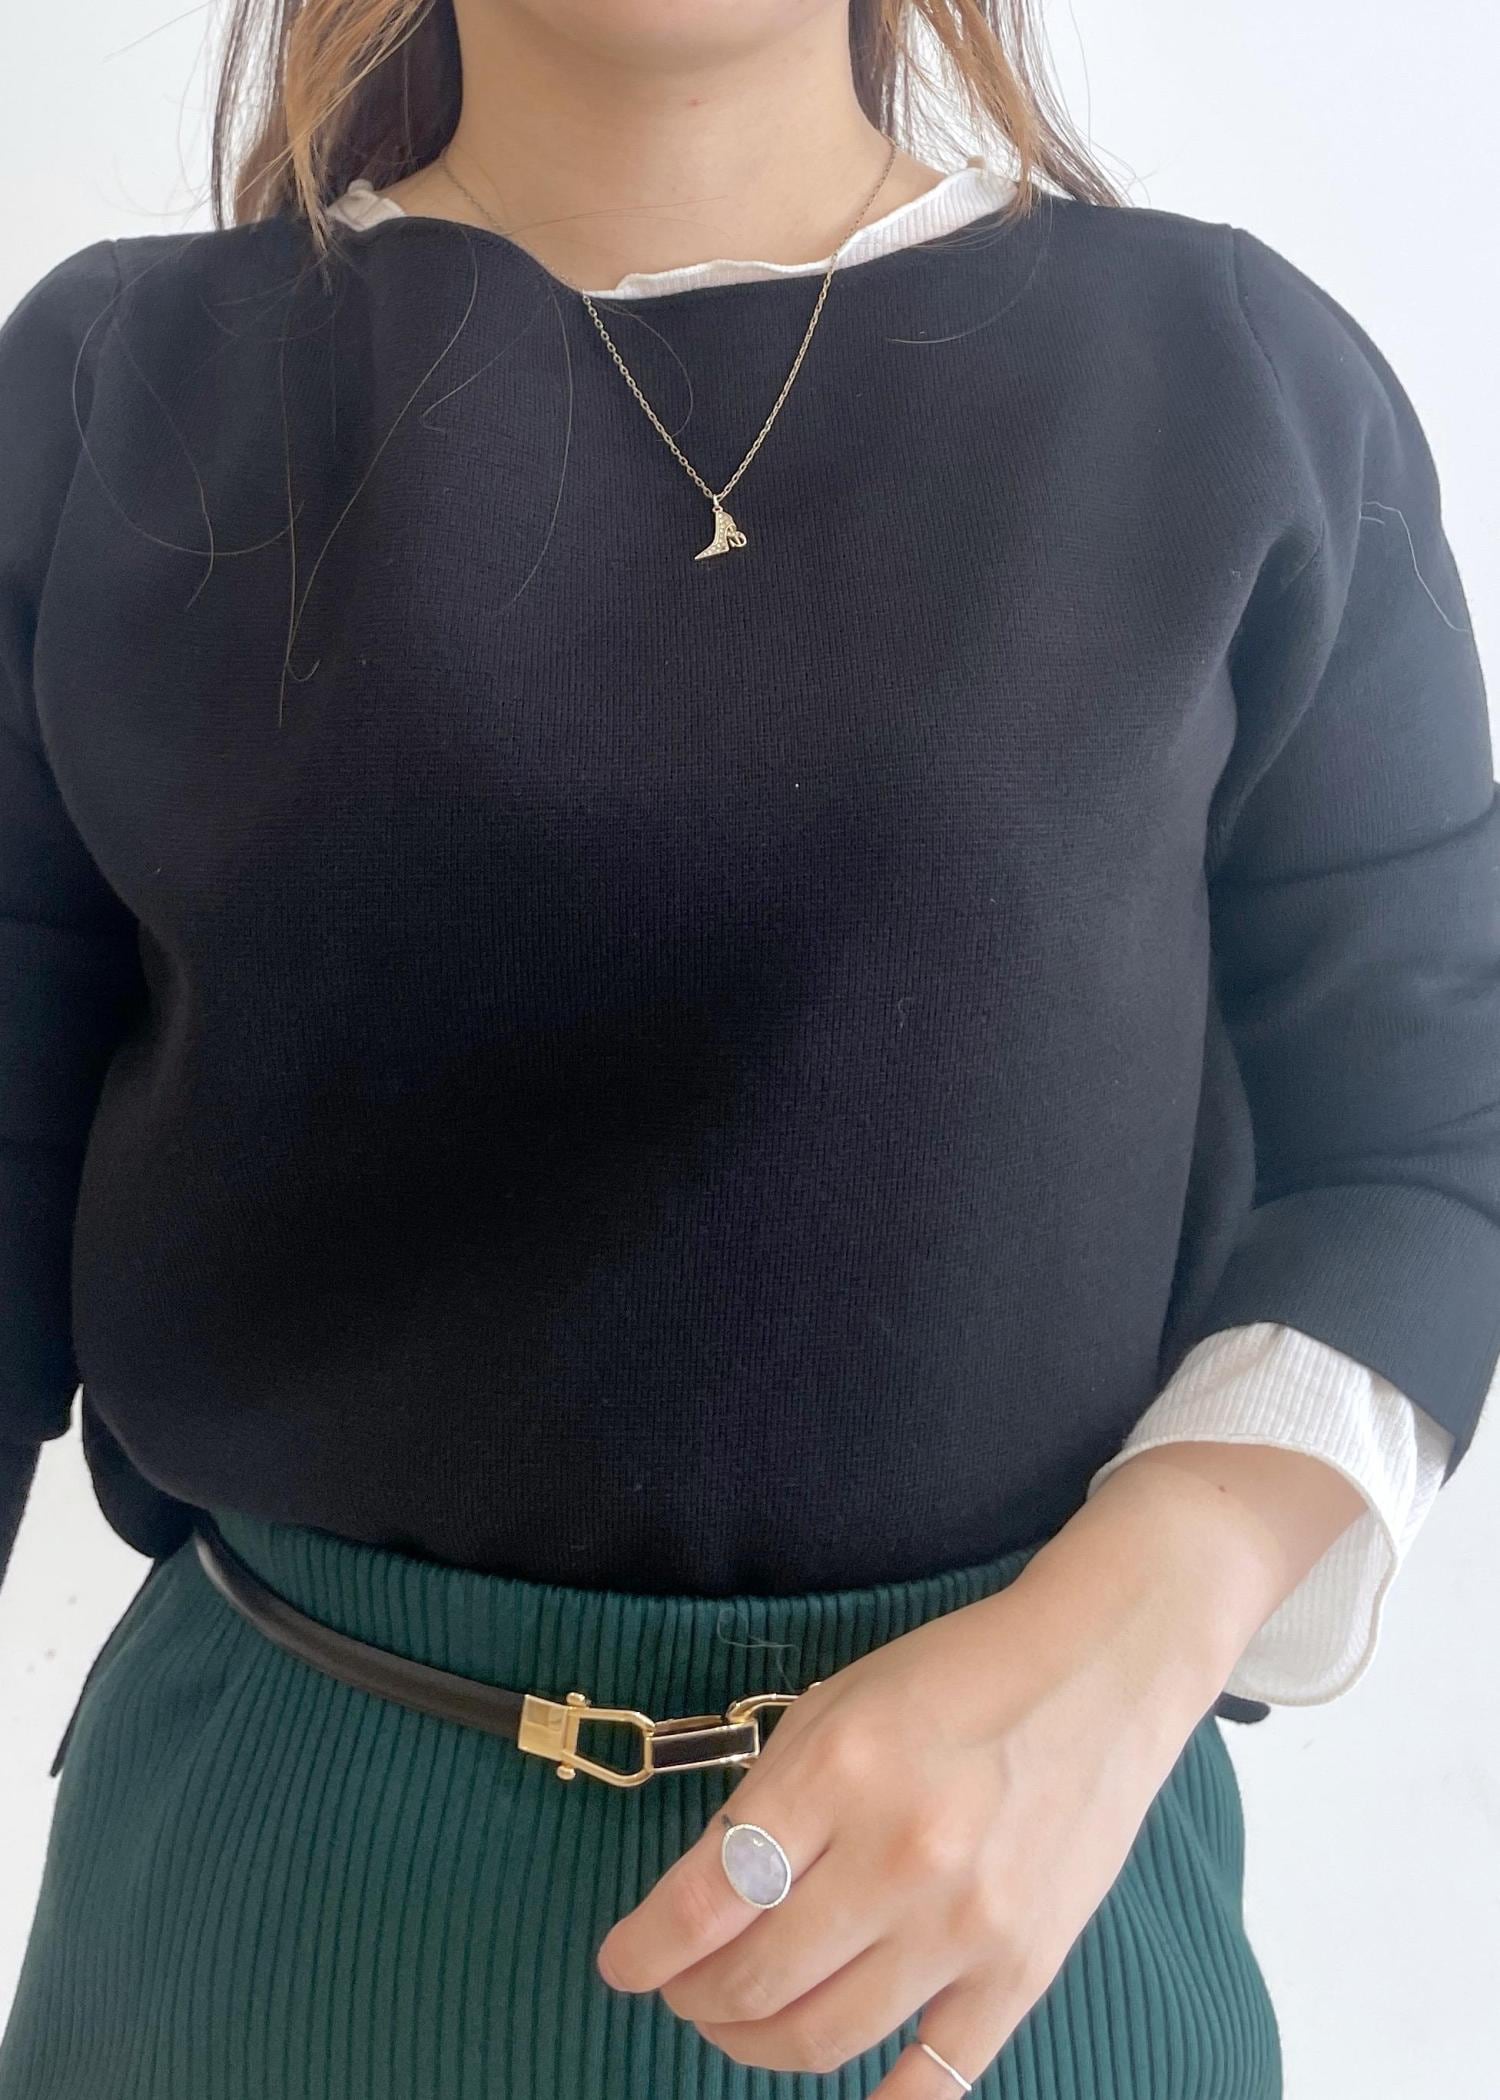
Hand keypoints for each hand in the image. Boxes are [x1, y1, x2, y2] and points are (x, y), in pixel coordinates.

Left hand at [594, 1442, 1363, 2091]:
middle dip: (694, 1995)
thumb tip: (706, 1903)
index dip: (646, 1947)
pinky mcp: (1023, 1968)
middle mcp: (901, 1853)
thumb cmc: (953, 1678)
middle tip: (680, 1986)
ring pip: (824, 2036)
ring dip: (754, 2043)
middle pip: (757, 1977)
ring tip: (738, 2020)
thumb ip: (769, 1800)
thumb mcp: (836, 1704)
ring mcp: (968, 1922)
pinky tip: (835, 2084)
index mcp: (842, 1769)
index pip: (711, 1894)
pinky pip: (935, 2076)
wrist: (1096, 1673)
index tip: (623, 1963)